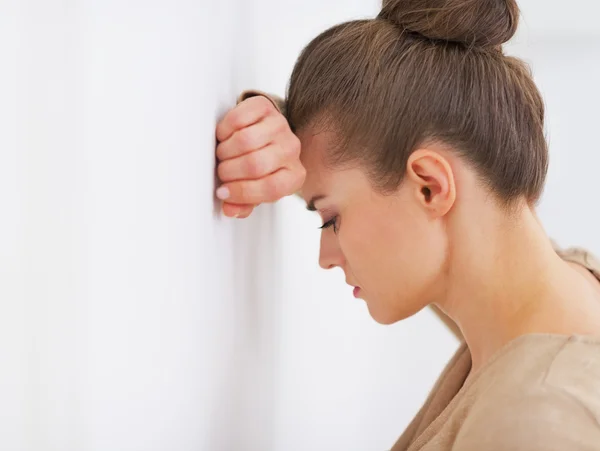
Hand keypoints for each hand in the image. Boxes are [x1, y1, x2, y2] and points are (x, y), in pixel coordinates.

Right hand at [215, 95, 304, 217]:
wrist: (264, 132)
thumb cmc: (260, 164)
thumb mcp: (255, 188)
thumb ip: (243, 203)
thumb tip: (230, 209)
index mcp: (294, 175)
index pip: (271, 189)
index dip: (242, 193)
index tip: (223, 192)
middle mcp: (292, 149)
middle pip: (255, 165)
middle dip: (229, 171)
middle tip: (221, 172)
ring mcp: (280, 125)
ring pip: (245, 141)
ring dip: (225, 151)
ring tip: (223, 155)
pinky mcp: (265, 107)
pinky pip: (238, 118)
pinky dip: (224, 130)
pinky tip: (225, 137)